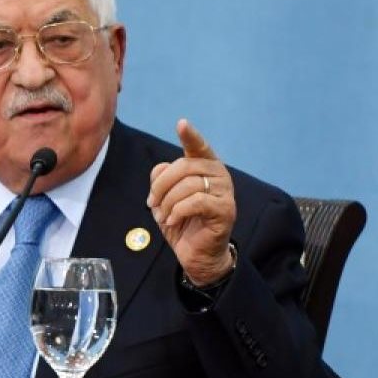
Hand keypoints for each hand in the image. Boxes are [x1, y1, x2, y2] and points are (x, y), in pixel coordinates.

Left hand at [147, 119, 236, 284]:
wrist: (196, 254)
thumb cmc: (182, 222)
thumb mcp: (165, 198)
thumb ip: (162, 178)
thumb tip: (161, 170)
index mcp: (205, 167)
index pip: (198, 147)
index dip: (190, 135)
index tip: (181, 123)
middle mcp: (219, 175)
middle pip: (184, 166)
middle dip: (161, 185)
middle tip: (151, 203)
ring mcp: (225, 192)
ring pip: (188, 185)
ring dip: (167, 201)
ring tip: (163, 215)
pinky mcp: (225, 210)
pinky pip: (196, 201)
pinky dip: (178, 211)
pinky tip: (172, 220)